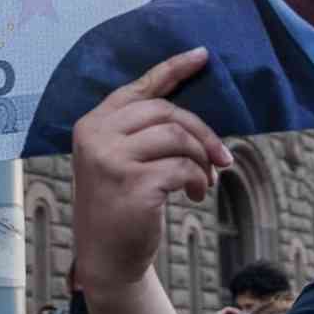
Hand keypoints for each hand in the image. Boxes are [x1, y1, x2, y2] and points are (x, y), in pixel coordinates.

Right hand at [70, 47, 232, 293]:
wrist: (106, 259)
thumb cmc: (118, 207)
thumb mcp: (117, 161)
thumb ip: (140, 133)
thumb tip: (189, 117)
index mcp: (91, 124)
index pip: (138, 87)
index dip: (173, 69)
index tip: (202, 55)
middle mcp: (96, 136)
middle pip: (166, 112)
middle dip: (201, 132)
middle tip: (221, 157)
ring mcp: (111, 159)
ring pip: (177, 137)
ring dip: (202, 158)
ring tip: (205, 180)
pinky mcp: (133, 183)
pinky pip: (183, 167)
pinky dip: (198, 180)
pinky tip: (195, 194)